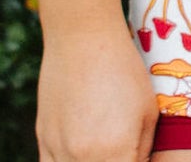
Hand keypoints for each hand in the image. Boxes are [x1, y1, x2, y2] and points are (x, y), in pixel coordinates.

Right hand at [36, 24, 156, 161]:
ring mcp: (57, 152)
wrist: (82, 41)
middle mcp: (81, 158)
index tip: (141, 155)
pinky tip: (84, 152)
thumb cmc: (125, 72)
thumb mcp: (148, 111)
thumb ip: (143, 149)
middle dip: (119, 161)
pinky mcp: (42, 142)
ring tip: (105, 143)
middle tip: (125, 146)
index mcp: (114, 152)